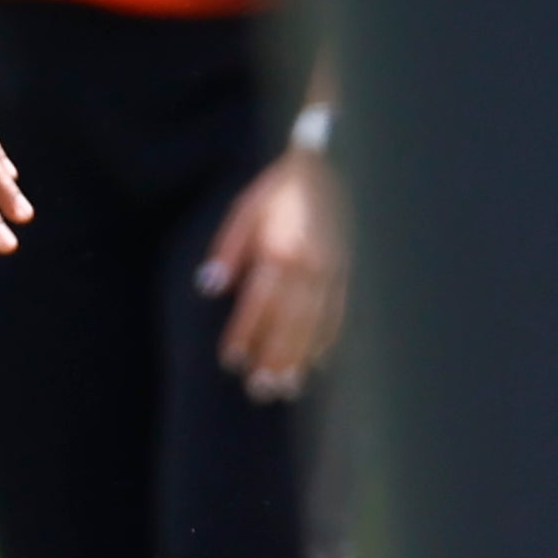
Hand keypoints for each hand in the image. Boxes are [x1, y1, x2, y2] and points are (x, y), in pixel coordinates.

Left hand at [202, 149, 347, 399]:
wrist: (333, 166)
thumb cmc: (280, 189)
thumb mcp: (246, 209)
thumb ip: (228, 251)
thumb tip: (208, 288)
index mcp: (280, 251)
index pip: (259, 303)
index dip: (244, 333)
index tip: (229, 360)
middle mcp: (311, 268)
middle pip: (290, 323)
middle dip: (275, 358)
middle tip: (260, 391)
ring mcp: (335, 274)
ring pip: (317, 325)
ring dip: (301, 359)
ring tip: (286, 388)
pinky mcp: (348, 274)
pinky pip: (338, 315)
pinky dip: (328, 341)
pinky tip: (317, 364)